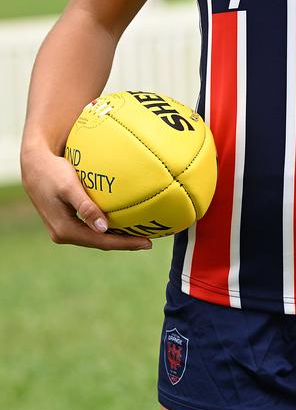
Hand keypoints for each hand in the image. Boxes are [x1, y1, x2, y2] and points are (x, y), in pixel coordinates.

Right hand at [21, 147, 151, 250]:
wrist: (33, 165)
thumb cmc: (52, 172)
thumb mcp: (69, 187)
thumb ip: (86, 207)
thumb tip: (103, 228)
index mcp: (65, 230)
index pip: (101, 242)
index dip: (125, 244)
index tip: (146, 243)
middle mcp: (63, 234)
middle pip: (100, 243)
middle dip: (124, 243)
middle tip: (149, 241)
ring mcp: (64, 228)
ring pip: (96, 237)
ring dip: (116, 236)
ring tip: (139, 234)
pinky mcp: (66, 220)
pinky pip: (91, 228)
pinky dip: (107, 227)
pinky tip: (121, 221)